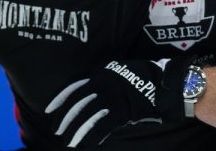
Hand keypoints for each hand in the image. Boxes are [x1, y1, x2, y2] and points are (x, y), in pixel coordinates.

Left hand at [44, 58, 193, 147]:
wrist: (166, 83)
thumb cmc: (145, 77)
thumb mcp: (121, 73)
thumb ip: (105, 82)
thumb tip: (92, 93)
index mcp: (102, 75)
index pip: (75, 88)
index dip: (60, 99)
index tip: (49, 110)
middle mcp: (104, 85)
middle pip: (78, 104)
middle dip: (65, 118)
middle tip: (57, 130)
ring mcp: (113, 98)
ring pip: (88, 116)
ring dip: (77, 130)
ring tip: (69, 141)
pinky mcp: (123, 110)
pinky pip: (103, 125)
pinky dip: (93, 136)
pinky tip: (87, 143)